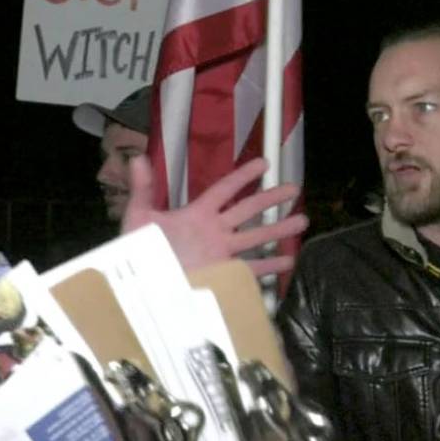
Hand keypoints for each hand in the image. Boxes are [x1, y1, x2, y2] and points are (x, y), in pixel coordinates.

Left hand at [122, 156, 307, 275]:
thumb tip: (138, 158)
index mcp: (197, 214)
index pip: (225, 190)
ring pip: (255, 237)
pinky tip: (288, 260)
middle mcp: (214, 231)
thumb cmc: (137, 248)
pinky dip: (269, 265)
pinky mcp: (221, 273)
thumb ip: (142, 188)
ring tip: (302, 221)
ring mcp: (220, 253)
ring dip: (278, 230)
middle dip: (270, 199)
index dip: (243, 176)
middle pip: (248, 210)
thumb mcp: (139, 215)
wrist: (138, 282)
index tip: (264, 163)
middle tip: (293, 189)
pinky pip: (249, 269)